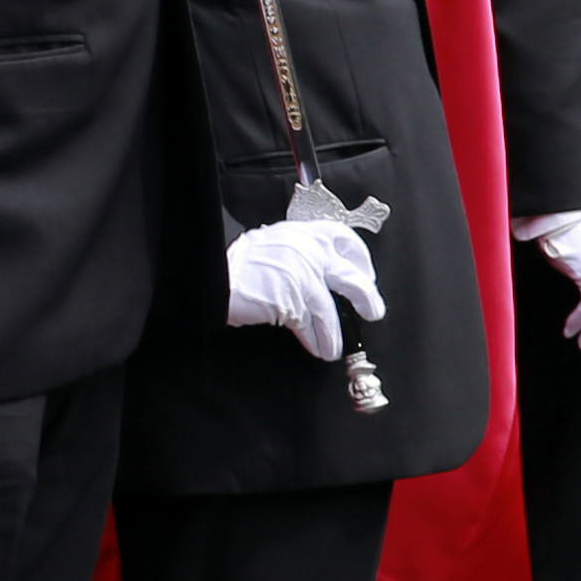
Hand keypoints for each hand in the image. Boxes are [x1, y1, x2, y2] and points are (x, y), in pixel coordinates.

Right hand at [223, 215, 386, 363]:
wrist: (207, 275)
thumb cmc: (236, 265)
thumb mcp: (272, 245)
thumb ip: (298, 253)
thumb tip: (321, 274)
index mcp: (301, 232)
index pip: (342, 237)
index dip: (359, 257)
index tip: (365, 273)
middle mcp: (306, 250)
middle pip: (349, 275)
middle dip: (366, 296)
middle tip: (373, 311)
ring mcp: (300, 274)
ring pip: (329, 307)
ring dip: (335, 331)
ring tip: (336, 346)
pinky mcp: (291, 299)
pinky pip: (311, 323)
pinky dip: (317, 339)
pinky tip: (320, 348)